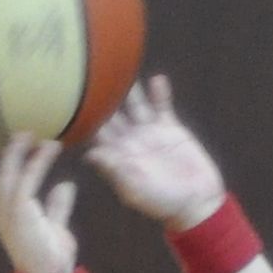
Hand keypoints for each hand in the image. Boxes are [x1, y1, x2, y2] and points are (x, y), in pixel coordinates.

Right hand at [0, 129, 82, 272]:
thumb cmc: (49, 254)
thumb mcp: (53, 224)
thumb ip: (56, 205)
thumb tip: (65, 185)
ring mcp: (6, 208)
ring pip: (5, 170)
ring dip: (17, 149)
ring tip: (29, 133)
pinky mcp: (21, 210)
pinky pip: (28, 178)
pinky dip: (40, 161)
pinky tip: (51, 147)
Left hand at [80, 77, 224, 228]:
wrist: (197, 202)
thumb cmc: (163, 203)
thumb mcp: (136, 189)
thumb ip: (115, 169)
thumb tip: (90, 154)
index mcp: (118, 155)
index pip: (96, 133)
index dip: (86, 119)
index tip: (74, 101)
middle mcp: (130, 140)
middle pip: (112, 113)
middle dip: (103, 97)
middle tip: (94, 74)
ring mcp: (150, 132)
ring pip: (135, 104)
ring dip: (128, 89)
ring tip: (121, 69)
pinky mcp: (171, 127)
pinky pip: (162, 105)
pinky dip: (159, 92)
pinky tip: (156, 79)